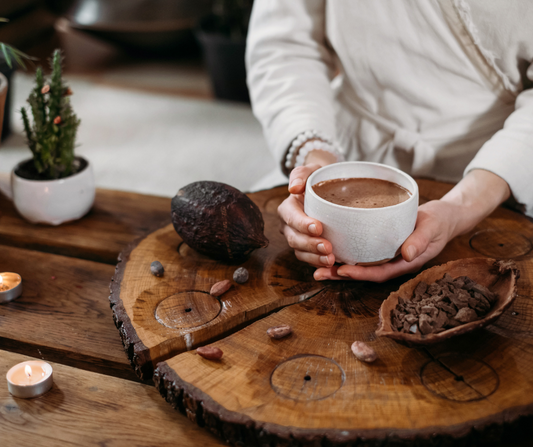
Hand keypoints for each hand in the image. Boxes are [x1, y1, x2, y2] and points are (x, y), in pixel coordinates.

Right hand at [278, 164, 335, 267]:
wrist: (327, 189)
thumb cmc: (318, 179)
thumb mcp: (310, 170)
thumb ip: (301, 174)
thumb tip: (294, 188)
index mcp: (288, 209)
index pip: (291, 218)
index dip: (302, 224)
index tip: (318, 227)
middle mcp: (289, 226)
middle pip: (295, 239)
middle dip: (310, 245)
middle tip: (328, 248)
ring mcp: (298, 239)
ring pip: (301, 252)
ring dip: (315, 258)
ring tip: (331, 260)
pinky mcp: (308, 249)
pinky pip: (310, 259)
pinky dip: (319, 264)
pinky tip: (333, 265)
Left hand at [313, 199, 458, 281]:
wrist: (445, 215)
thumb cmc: (440, 222)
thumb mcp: (432, 228)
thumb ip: (420, 240)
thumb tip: (407, 255)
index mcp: (405, 263)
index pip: (379, 273)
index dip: (361, 274)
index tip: (342, 271)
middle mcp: (392, 262)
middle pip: (364, 272)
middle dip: (341, 275)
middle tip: (318, 274)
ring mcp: (386, 255)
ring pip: (360, 264)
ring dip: (338, 266)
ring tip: (316, 266)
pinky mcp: (381, 245)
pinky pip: (361, 252)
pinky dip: (346, 252)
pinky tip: (330, 248)